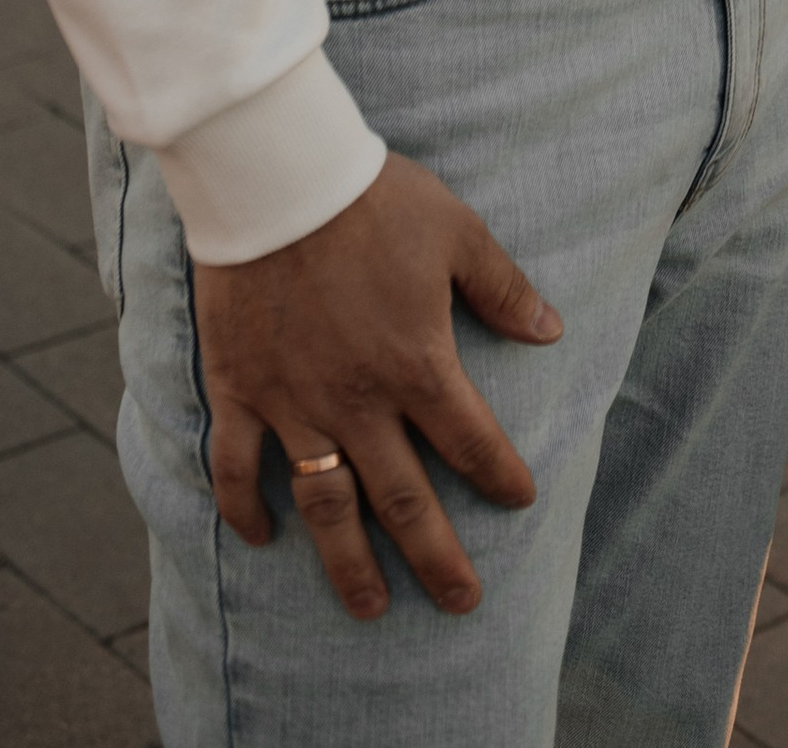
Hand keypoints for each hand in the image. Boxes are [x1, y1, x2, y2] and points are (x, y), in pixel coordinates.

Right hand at [195, 151, 563, 622]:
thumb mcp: (457, 232)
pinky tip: (260, 539)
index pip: (470, 439)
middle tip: (461, 604)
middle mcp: (358, 400)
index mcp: (416, 363)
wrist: (279, 180)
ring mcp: (294, 403)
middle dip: (436, 556)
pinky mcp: (241, 391)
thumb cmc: (374, 199)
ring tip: (370, 607)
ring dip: (348, 562)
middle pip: (403, 498)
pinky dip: (244, 507)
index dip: (500, 474)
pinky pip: (237, 467)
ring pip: (325, 504)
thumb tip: (550, 331)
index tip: (520, 501)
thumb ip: (502, 289)